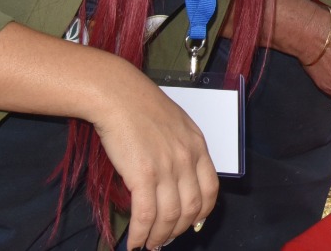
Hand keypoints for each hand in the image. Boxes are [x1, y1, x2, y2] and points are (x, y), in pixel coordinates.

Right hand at [90, 74, 219, 250]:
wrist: (119, 95)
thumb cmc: (142, 107)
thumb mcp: (176, 126)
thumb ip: (182, 151)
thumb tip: (177, 179)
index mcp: (198, 146)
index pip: (211, 189)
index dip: (202, 212)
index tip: (193, 224)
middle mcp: (187, 159)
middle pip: (192, 208)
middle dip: (179, 230)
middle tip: (165, 240)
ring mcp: (167, 167)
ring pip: (169, 216)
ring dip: (158, 237)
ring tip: (148, 245)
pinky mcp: (143, 174)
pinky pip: (145, 215)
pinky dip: (140, 233)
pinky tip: (133, 242)